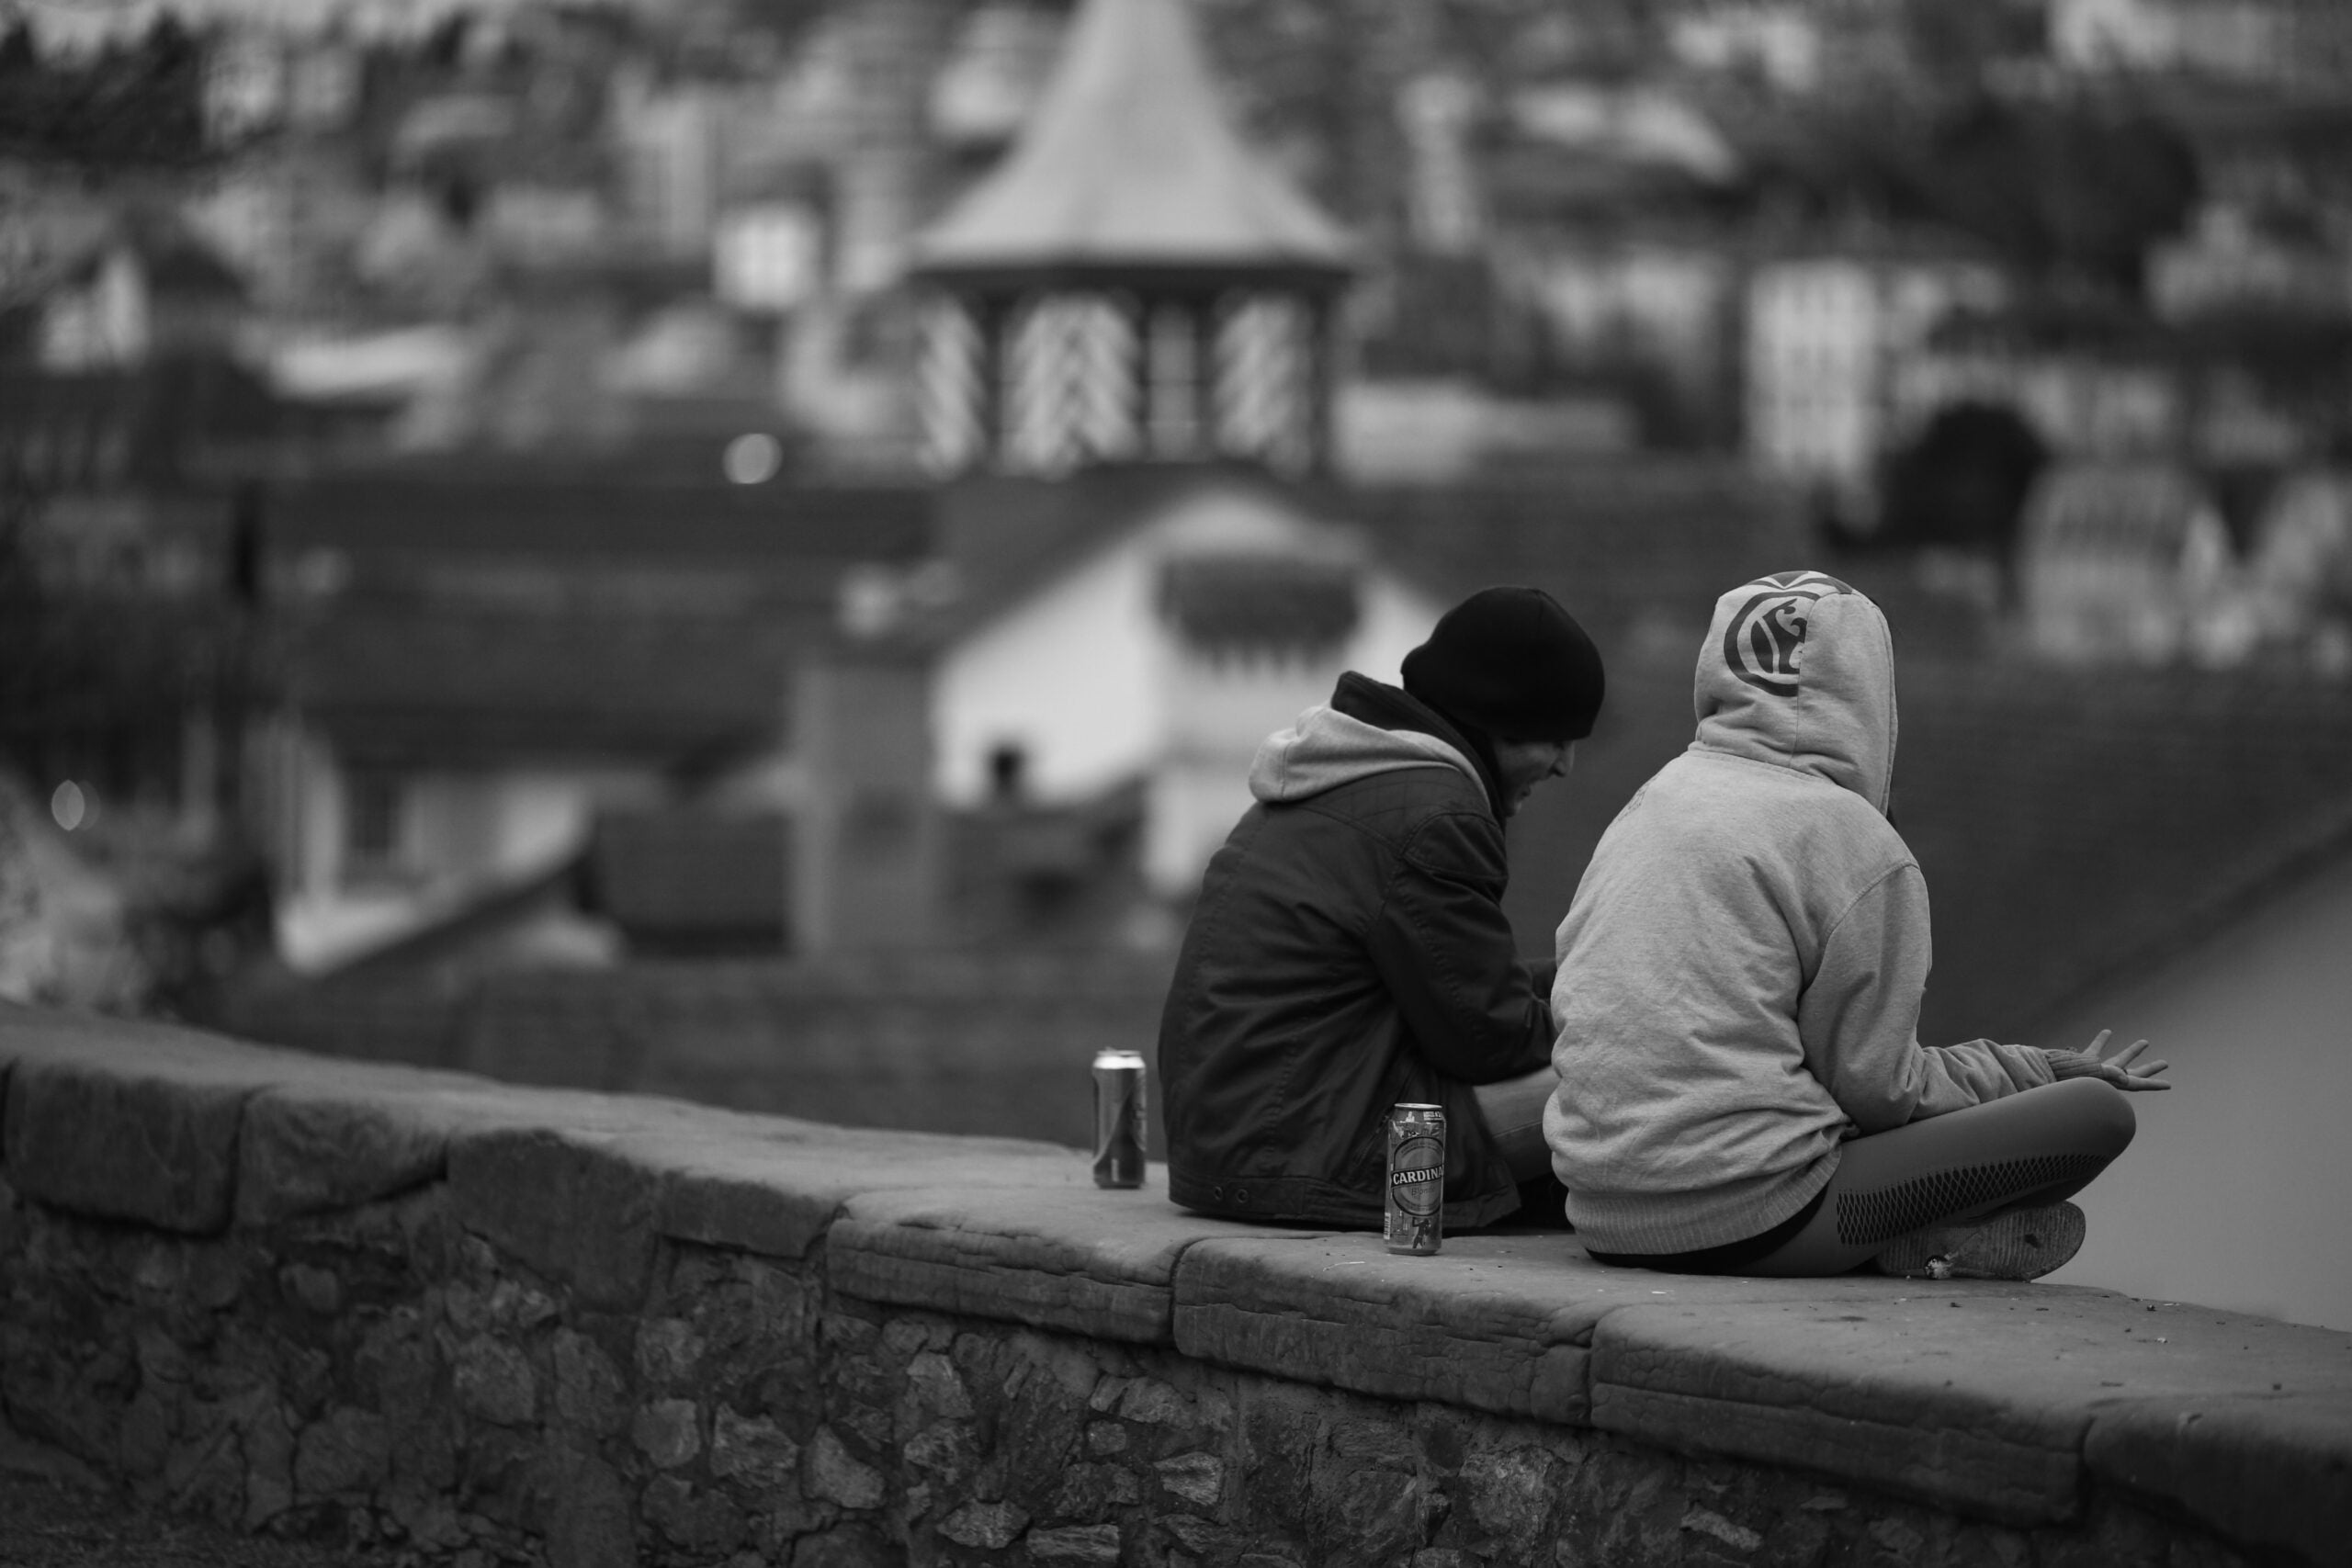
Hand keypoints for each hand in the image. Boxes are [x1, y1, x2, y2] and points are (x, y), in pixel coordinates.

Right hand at [2044, 1029, 2170, 1091]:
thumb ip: (2109, 1074)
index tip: (2168, 1085)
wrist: (2046, 1077)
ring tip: (2146, 1042)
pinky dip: (2103, 1041)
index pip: (2137, 1083)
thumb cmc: (2069, 1080)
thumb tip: (2123, 1075)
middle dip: (2150, 1068)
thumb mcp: (2092, 1077)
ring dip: (2132, 1051)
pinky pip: (2096, 1050)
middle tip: (2165, 1063)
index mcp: (2112, 1083)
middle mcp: (2107, 1077)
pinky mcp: (2084, 1062)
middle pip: (2134, 1072)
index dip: (2153, 1083)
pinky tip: (2108, 1032)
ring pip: (2119, 1059)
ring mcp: (2096, 1070)